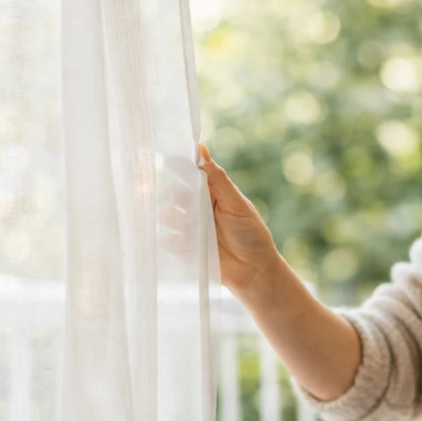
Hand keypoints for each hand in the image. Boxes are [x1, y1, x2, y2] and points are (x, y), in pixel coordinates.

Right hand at [160, 143, 281, 297]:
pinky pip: (167, 240)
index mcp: (214, 194)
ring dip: (173, 217)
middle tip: (183, 200)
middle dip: (175, 194)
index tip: (169, 161)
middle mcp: (200, 209)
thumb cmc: (251, 234)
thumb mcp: (236, 203)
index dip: (179, 167)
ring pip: (167, 215)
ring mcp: (192, 228)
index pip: (192, 175)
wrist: (254, 271)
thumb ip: (218, 178)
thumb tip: (201, 148)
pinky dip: (171, 239)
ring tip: (189, 225)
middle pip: (175, 194)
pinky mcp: (187, 248)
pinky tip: (184, 242)